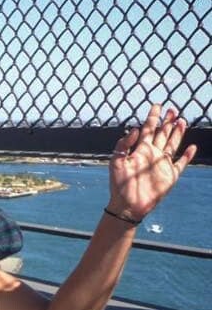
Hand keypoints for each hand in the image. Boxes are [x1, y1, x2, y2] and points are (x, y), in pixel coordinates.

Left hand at [106, 104, 194, 220]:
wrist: (127, 205)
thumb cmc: (119, 184)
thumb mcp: (116, 162)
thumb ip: (124, 144)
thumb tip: (137, 129)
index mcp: (140, 150)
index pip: (148, 129)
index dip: (152, 117)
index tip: (157, 105)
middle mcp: (152, 154)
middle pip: (162, 134)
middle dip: (167, 121)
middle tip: (173, 109)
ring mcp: (162, 164)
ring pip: (173, 144)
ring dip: (178, 133)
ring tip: (182, 121)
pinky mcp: (170, 175)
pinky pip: (181, 163)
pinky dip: (187, 156)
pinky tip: (192, 147)